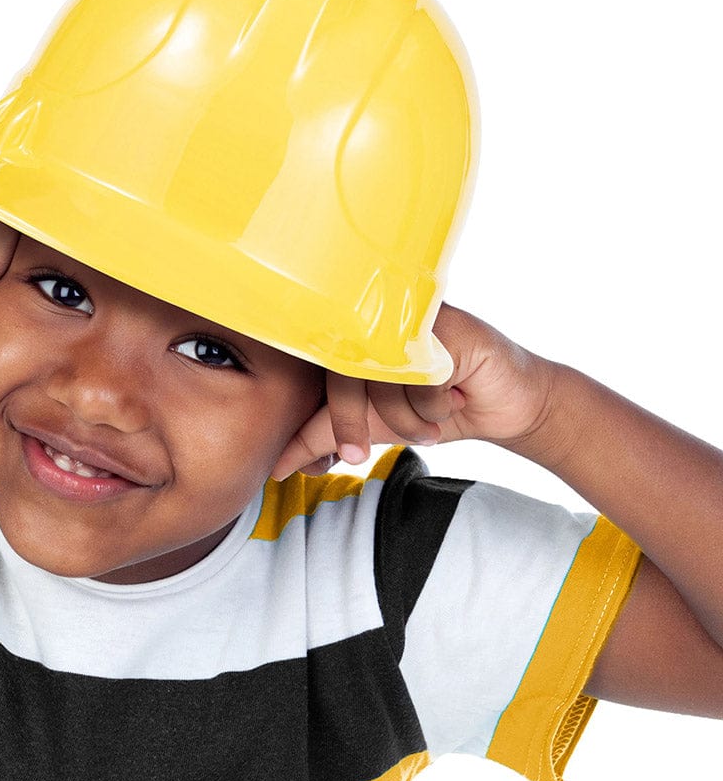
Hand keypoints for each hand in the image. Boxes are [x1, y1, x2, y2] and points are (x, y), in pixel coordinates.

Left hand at [271, 304, 557, 478]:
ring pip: (378, 373)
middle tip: (358, 457)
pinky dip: (432, 400)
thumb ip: (324, 436)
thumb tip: (275, 464)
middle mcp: (372, 320)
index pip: (310, 375)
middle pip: (337, 371)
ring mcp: (405, 316)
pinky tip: (454, 397)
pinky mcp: (440, 321)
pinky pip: (419, 369)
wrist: (505, 404)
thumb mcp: (372, 427)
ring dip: (405, 417)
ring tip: (428, 428)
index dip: (307, 419)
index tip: (293, 464)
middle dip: (347, 423)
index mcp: (349, 340)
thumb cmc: (434, 409)